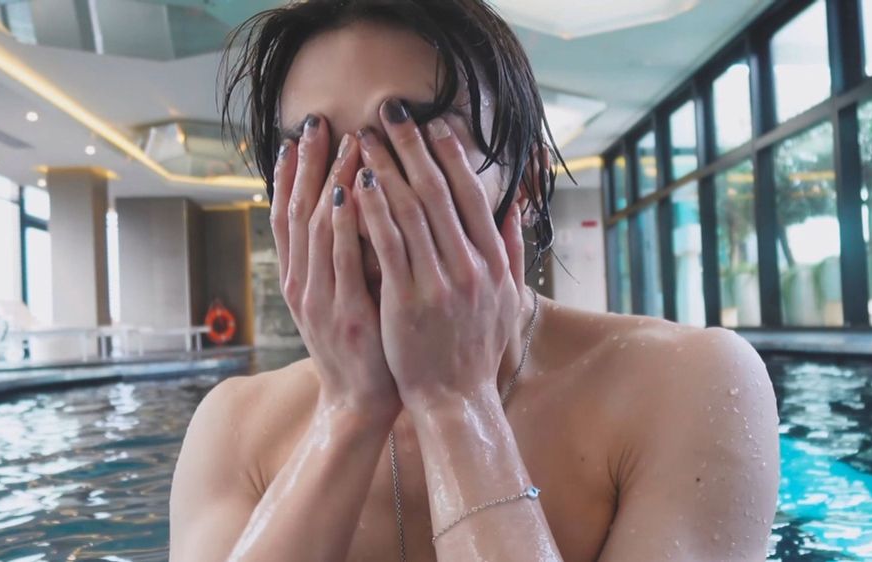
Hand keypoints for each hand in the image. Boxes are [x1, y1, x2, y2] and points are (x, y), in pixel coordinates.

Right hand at [271, 113, 401, 420]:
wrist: (359, 404)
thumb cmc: (363, 347)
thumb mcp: (344, 297)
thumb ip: (347, 257)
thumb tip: (363, 208)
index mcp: (300, 279)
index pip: (287, 215)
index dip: (292, 175)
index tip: (301, 136)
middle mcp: (301, 284)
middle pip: (296, 212)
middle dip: (308, 165)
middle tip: (318, 122)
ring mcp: (320, 300)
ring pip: (317, 228)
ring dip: (330, 182)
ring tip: (345, 142)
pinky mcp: (344, 315)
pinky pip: (340, 261)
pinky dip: (344, 224)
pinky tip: (351, 193)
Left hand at [352, 99, 525, 408]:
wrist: (455, 399)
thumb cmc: (476, 349)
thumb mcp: (506, 299)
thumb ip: (510, 250)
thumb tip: (514, 205)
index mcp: (493, 263)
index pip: (473, 195)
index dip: (451, 156)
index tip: (433, 125)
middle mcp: (471, 266)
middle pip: (439, 193)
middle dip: (413, 147)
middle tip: (391, 113)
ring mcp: (440, 283)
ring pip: (410, 211)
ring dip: (386, 168)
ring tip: (365, 139)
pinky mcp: (408, 300)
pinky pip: (387, 244)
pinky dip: (372, 210)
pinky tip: (356, 184)